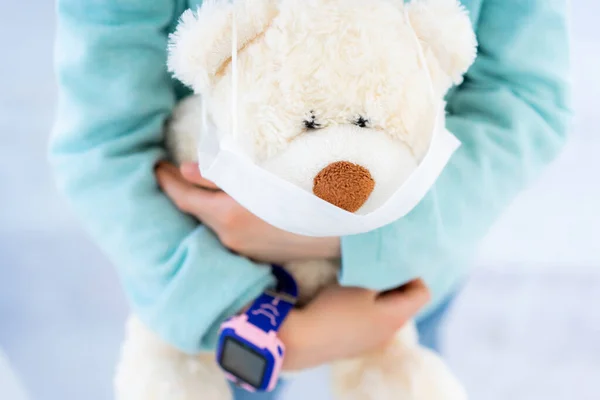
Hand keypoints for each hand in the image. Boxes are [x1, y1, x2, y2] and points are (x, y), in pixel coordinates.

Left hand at [155, 161, 340, 263]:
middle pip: (195, 212)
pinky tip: (225, 204)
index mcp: (228, 215)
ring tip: (197, 185)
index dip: (166, 181)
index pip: (182, 198)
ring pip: (211, 222)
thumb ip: (220, 173)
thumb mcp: (262, 176)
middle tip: (173, 171)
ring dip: (201, 205)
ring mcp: (242, 249)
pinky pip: (226, 233)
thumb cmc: (306, 194)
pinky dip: (218, 216)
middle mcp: (229, 237)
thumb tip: (185, 168)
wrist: (341, 232)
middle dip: (182, 192)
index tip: (155, 166)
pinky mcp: (255, 254)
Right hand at [279, 279, 430, 370]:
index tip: (389, 264)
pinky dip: (365, 310)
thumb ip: (382, 272)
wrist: (302, 340)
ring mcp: (373, 342)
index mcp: (397, 317)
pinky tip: (343, 304)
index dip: (412, 274)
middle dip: (393, 283)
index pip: (423, 293)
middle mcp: (390, 333)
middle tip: (372, 269)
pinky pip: (371, 323)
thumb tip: (395, 266)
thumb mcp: (361, 282)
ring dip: (378, 297)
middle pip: (405, 303)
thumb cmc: (335, 308)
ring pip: (386, 313)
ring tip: (356, 285)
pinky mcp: (356, 346)